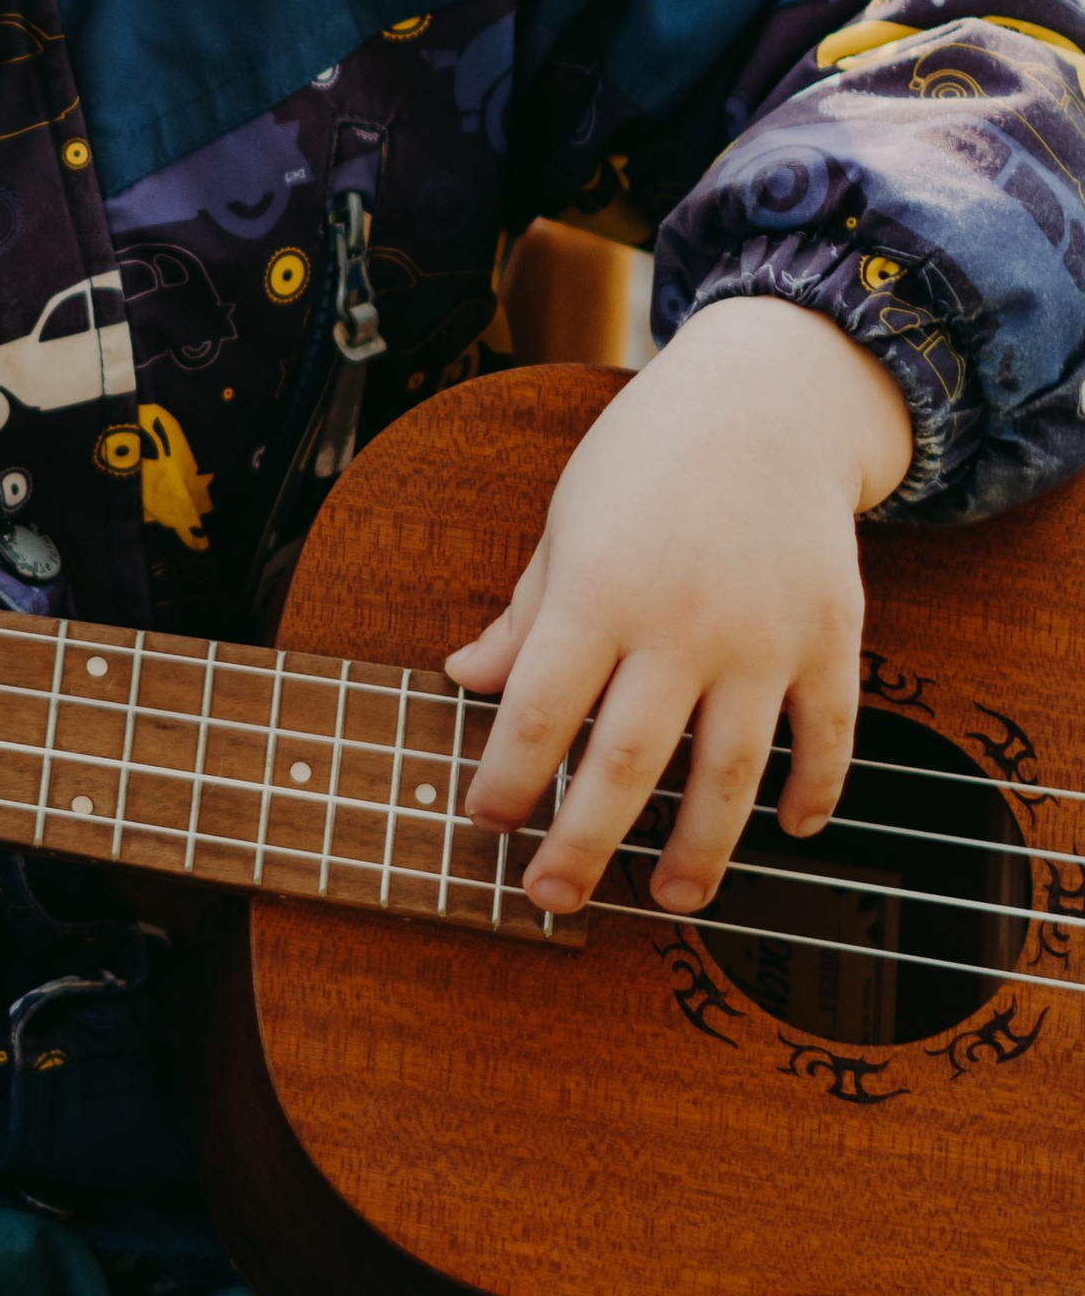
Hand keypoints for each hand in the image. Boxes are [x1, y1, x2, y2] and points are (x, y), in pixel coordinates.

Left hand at [444, 299, 913, 919]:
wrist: (772, 396)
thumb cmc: (649, 457)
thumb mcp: (567, 521)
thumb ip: (523, 613)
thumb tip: (463, 680)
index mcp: (598, 592)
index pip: (536, 713)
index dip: (505, 781)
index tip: (486, 824)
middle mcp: (680, 623)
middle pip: (624, 764)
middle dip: (582, 844)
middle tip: (553, 899)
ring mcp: (764, 636)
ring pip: (729, 773)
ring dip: (700, 849)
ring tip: (672, 896)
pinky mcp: (832, 637)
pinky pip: (829, 735)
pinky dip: (814, 790)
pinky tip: (792, 830)